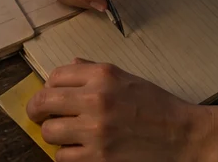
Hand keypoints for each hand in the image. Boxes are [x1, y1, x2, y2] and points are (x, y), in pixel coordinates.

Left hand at [28, 60, 206, 161]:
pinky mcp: (98, 158)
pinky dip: (67, 155)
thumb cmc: (155, 105)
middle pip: (44, 103)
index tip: (50, 96)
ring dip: (54, 135)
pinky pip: (63, 157)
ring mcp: (96, 131)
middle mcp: (96, 100)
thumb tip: (70, 66)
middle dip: (36, 111)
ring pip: (50, 133)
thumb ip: (94, 72)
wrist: (181, 135)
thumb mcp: (126, 78)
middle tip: (39, 116)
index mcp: (103, 75)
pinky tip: (79, 150)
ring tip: (66, 136)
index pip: (56, 76)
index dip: (48, 87)